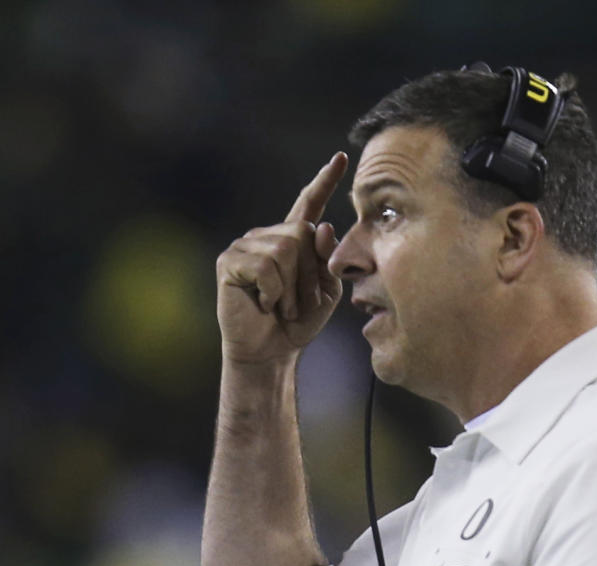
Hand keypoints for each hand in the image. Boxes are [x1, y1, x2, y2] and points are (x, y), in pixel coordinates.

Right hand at [216, 152, 348, 364]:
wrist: (271, 352)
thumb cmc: (298, 323)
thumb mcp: (326, 292)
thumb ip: (328, 260)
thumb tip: (321, 226)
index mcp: (292, 241)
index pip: (309, 204)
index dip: (324, 182)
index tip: (342, 159)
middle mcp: (267, 236)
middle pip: (301, 233)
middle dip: (310, 275)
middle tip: (302, 304)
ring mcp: (246, 246)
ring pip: (284, 250)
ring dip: (292, 289)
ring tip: (283, 307)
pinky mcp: (230, 262)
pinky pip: (264, 266)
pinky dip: (272, 291)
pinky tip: (263, 303)